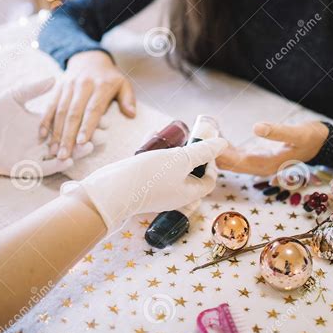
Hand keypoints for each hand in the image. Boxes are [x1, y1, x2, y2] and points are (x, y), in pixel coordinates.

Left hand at [0, 78, 93, 175]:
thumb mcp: (14, 97)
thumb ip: (33, 89)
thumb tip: (54, 79)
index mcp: (39, 124)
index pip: (66, 122)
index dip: (83, 120)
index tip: (102, 115)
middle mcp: (40, 141)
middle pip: (68, 139)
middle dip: (85, 136)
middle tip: (103, 132)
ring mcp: (34, 155)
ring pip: (60, 155)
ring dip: (76, 152)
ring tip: (92, 145)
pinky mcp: (25, 168)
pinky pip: (46, 169)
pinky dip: (58, 165)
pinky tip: (71, 159)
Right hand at [39, 51, 135, 160]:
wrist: (90, 58)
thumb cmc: (109, 77)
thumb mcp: (123, 83)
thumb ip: (128, 99)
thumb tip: (132, 114)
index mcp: (101, 85)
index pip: (93, 108)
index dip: (87, 126)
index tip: (82, 143)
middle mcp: (83, 85)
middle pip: (74, 113)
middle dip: (68, 135)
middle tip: (63, 155)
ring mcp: (68, 86)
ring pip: (60, 111)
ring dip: (55, 132)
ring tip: (53, 150)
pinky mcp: (58, 87)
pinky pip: (50, 104)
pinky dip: (45, 120)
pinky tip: (41, 135)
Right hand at [62, 136, 227, 232]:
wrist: (111, 192)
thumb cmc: (149, 176)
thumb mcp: (180, 159)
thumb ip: (202, 152)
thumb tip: (222, 144)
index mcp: (189, 194)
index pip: (209, 180)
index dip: (211, 162)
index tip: (204, 145)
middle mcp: (175, 196)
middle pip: (191, 175)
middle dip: (190, 155)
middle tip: (186, 139)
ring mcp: (158, 193)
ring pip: (172, 171)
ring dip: (172, 153)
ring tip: (168, 137)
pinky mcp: (143, 188)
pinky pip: (155, 170)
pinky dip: (156, 155)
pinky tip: (150, 140)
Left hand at [216, 121, 328, 175]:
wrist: (323, 142)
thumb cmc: (311, 137)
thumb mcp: (298, 133)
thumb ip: (278, 131)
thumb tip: (257, 128)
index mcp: (269, 164)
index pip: (239, 163)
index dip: (222, 155)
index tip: (209, 144)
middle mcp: (261, 167)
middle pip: (232, 165)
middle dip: (215, 155)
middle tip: (199, 140)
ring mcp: (260, 164)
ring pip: (234, 162)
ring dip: (219, 153)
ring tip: (205, 138)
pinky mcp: (260, 157)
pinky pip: (239, 157)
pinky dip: (227, 149)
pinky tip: (219, 139)